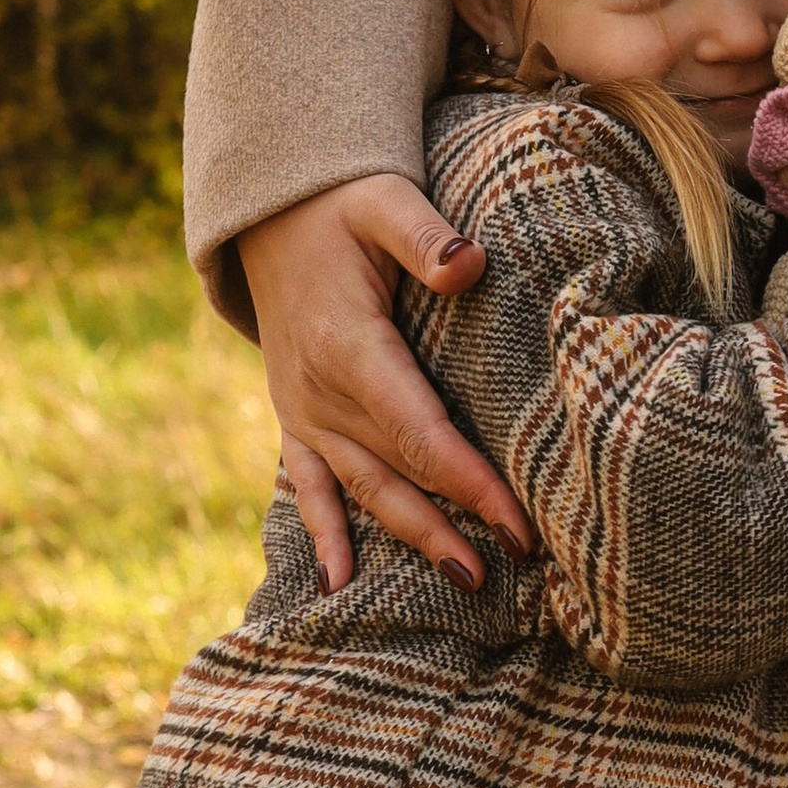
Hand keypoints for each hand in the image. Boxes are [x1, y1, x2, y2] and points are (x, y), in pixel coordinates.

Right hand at [239, 175, 534, 591]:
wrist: (270, 215)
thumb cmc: (341, 207)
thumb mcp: (384, 202)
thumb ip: (425, 236)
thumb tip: (470, 265)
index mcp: (348, 346)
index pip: (421, 431)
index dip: (470, 482)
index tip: (518, 521)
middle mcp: (318, 391)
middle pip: (397, 472)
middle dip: (453, 523)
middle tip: (509, 566)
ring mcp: (302, 411)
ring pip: (362, 488)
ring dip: (410, 536)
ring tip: (464, 580)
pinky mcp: (294, 418)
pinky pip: (307, 486)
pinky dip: (324, 536)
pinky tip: (336, 586)